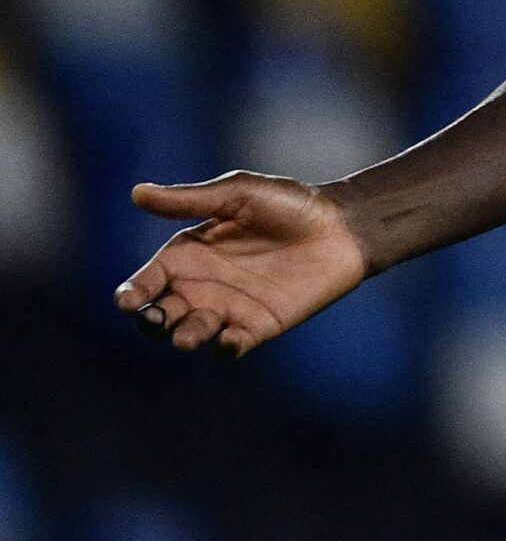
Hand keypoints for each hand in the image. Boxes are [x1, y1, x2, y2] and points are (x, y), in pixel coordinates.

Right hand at [111, 173, 368, 356]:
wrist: (343, 226)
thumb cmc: (289, 204)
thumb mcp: (238, 193)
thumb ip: (191, 200)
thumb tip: (137, 192)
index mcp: (187, 255)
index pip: (147, 281)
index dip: (132, 293)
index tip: (128, 299)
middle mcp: (201, 286)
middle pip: (160, 315)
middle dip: (150, 322)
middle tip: (154, 319)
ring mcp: (229, 308)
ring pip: (192, 332)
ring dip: (185, 336)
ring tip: (185, 336)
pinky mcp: (259, 325)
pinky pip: (234, 344)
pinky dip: (227, 347)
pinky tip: (228, 340)